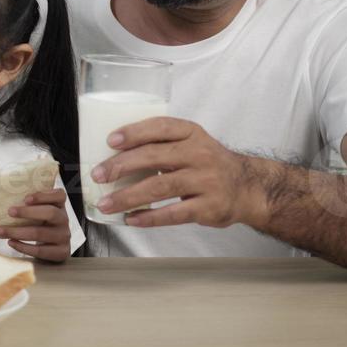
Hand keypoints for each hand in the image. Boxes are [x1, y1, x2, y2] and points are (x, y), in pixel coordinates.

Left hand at [0, 189, 71, 261]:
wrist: (51, 248)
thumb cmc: (39, 224)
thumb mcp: (39, 212)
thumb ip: (28, 205)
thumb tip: (3, 199)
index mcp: (59, 205)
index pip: (59, 195)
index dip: (44, 195)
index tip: (26, 198)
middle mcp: (64, 219)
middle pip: (50, 213)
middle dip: (28, 212)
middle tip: (10, 212)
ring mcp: (64, 236)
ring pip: (41, 233)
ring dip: (18, 232)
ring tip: (1, 230)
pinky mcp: (61, 252)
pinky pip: (40, 250)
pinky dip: (23, 247)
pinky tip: (10, 242)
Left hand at [92, 117, 260, 228]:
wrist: (248, 187)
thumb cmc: (208, 163)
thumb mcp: (192, 143)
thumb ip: (162, 144)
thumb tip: (115, 155)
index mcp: (192, 133)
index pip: (160, 127)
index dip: (134, 132)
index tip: (111, 141)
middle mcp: (200, 154)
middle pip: (154, 157)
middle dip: (121, 166)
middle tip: (98, 175)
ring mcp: (205, 181)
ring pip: (159, 187)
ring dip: (128, 196)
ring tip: (106, 203)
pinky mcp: (208, 207)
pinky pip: (173, 213)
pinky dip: (149, 217)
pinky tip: (131, 219)